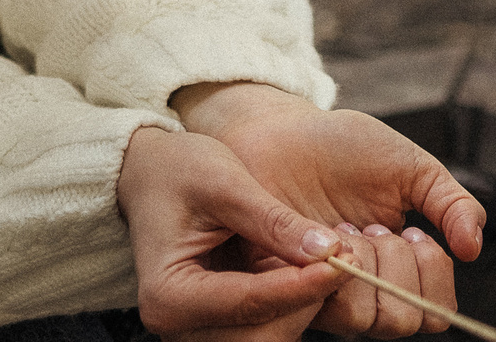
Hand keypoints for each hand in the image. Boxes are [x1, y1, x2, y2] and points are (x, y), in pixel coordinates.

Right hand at [118, 123, 347, 341]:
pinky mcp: (217, 323)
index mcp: (169, 295)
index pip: (249, 303)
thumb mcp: (226, 183)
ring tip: (331, 261)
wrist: (150, 174)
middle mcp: (177, 325)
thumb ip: (274, 221)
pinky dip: (292, 303)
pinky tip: (311, 269)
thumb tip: (327, 250)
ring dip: (303, 305)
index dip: (302, 285)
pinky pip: (265, 326)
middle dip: (305, 301)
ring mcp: (197, 329)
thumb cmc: (178, 170)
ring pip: (268, 337)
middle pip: (260, 336)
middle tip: (345, 259)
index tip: (344, 260)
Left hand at [175, 83, 484, 337]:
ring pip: (361, 315)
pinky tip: (315, 231)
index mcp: (397, 268)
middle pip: (401, 320)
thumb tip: (473, 249)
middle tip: (373, 226)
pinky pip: (313, 300)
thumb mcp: (411, 167)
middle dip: (396, 267)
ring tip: (341, 226)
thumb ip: (451, 204)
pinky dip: (323, 264)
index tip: (416, 233)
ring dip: (360, 264)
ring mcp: (320, 292)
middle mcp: (361, 289)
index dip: (431, 276)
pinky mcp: (278, 287)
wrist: (280, 131)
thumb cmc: (344, 149)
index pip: (433, 311)